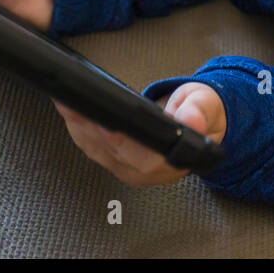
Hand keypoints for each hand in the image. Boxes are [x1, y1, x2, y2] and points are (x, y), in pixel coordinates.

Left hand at [53, 82, 225, 186]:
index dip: (121, 142)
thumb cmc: (201, 113)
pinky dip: (78, 128)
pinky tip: (69, 110)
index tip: (106, 124)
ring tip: (65, 101)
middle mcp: (147, 171)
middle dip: (89, 127)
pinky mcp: (114, 162)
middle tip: (73, 102)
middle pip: (111, 152)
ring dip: (79, 126)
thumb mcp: (208, 103)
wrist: (197, 123)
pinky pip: (92, 147)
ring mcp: (128, 169)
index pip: (142, 158)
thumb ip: (201, 110)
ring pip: (97, 150)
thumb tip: (193, 119)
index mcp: (172, 160)